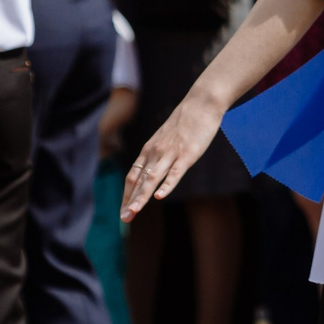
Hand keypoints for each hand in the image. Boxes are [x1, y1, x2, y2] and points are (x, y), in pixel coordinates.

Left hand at [122, 91, 221, 218]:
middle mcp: (155, 153)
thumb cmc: (185, 123)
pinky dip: (167, 185)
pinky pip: (175, 173)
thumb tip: (152, 169)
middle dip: (130, 201)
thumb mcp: (166, 138)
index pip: (132, 176)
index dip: (126, 195)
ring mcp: (170, 154)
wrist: (200, 104)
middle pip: (138, 180)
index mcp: (149, 150)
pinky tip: (160, 196)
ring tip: (133, 212)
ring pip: (152, 179)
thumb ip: (158, 154)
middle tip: (124, 219)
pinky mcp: (187, 155)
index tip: (122, 211)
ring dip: (141, 197)